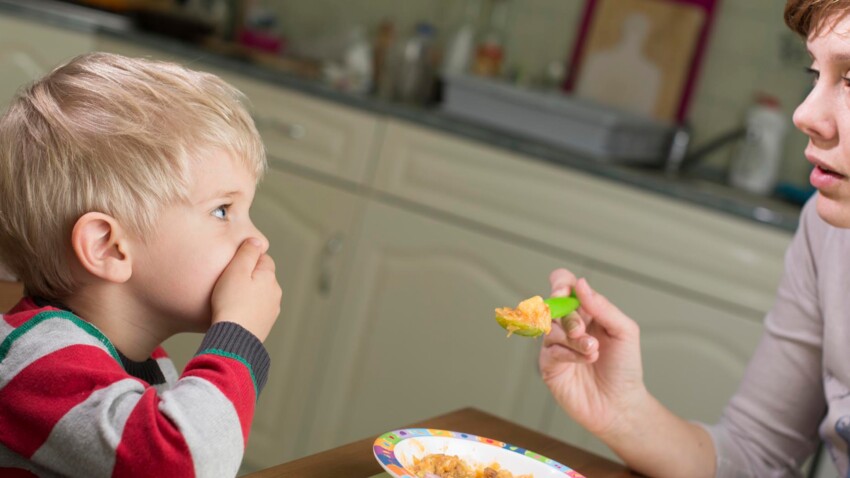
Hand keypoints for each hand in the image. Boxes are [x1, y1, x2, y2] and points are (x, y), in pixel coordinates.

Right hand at [211, 238, 281, 341]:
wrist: (234, 337)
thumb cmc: (231, 303)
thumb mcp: (236, 270)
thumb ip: (247, 253)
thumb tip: (257, 240)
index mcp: (269, 277)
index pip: (263, 258)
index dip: (247, 259)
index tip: (233, 266)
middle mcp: (275, 293)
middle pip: (262, 277)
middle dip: (248, 277)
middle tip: (228, 283)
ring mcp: (272, 310)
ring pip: (260, 295)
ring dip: (248, 295)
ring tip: (229, 300)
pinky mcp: (265, 325)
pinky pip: (256, 311)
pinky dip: (247, 310)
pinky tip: (234, 314)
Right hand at [539, 268, 647, 439]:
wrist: (620, 404)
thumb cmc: (624, 367)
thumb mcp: (624, 331)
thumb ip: (603, 306)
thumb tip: (581, 284)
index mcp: (585, 311)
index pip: (563, 285)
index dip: (560, 283)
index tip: (564, 292)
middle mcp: (567, 325)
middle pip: (553, 306)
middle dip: (569, 317)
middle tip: (583, 331)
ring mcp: (556, 344)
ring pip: (550, 328)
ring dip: (573, 338)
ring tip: (593, 351)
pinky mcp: (548, 365)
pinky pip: (550, 350)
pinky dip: (568, 353)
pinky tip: (585, 360)